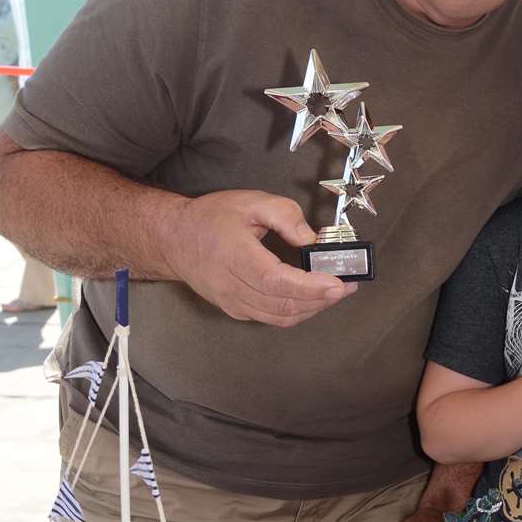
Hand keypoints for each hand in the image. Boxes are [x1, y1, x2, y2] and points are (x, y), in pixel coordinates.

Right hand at [162, 190, 355, 325]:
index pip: (278, 282)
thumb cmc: (211, 218)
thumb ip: (286, 216)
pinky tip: (310, 298)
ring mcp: (232, 302)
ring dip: (312, 308)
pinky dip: (295, 312)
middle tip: (348, 285)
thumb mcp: (251, 202)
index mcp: (236, 257)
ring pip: (280, 317)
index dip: (311, 287)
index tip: (338, 283)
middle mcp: (232, 286)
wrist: (173, 239)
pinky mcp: (234, 309)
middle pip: (283, 305)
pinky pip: (270, 318)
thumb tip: (313, 241)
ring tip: (334, 292)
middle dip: (322, 299)